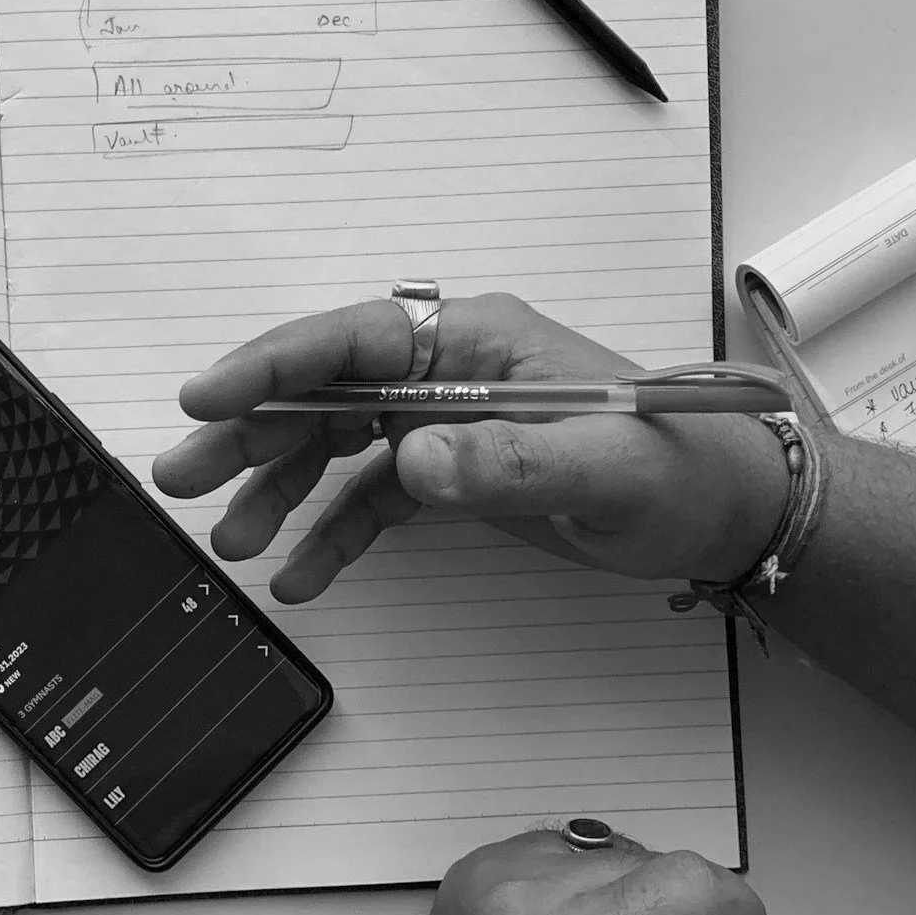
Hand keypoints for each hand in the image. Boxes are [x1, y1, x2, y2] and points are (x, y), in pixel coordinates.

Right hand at [150, 294, 792, 601]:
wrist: (733, 513)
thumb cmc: (684, 471)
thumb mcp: (604, 468)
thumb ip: (507, 461)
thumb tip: (410, 458)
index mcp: (482, 341)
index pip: (358, 337)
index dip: (275, 362)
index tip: (208, 394)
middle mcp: (453, 370)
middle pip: (327, 389)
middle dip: (251, 430)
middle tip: (182, 474)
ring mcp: (449, 422)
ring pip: (337, 444)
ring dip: (280, 490)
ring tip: (230, 542)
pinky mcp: (456, 473)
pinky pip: (372, 499)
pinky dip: (332, 535)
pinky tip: (301, 577)